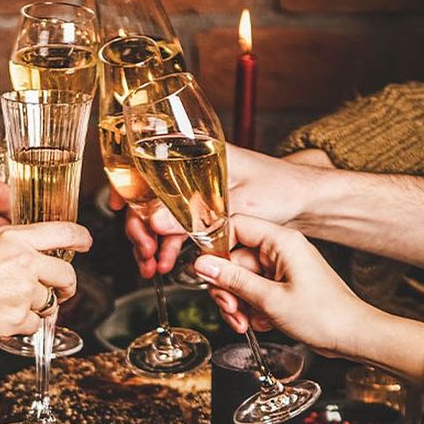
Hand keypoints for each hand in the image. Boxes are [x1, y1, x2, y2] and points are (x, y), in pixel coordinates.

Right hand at [0, 221, 90, 346]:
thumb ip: (5, 239)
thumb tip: (26, 245)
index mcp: (13, 238)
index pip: (64, 232)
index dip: (82, 238)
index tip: (87, 243)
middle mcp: (22, 263)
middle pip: (67, 275)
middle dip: (67, 285)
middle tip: (61, 290)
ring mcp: (21, 292)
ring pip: (49, 303)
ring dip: (37, 307)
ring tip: (11, 304)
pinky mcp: (14, 319)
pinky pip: (33, 325)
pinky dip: (22, 325)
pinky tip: (0, 318)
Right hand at [123, 144, 331, 278]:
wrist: (308, 203)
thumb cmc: (281, 190)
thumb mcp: (236, 204)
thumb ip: (195, 216)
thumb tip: (155, 223)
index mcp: (199, 155)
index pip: (148, 164)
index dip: (126, 185)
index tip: (115, 208)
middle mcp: (194, 170)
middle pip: (150, 197)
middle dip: (141, 229)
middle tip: (145, 253)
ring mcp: (199, 192)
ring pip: (162, 217)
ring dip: (154, 243)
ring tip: (153, 267)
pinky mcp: (206, 210)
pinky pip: (178, 228)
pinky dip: (170, 246)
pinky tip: (166, 263)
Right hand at [192, 215, 423, 383]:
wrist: (352, 336)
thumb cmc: (323, 315)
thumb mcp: (270, 299)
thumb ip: (233, 279)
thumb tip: (202, 264)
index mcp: (280, 241)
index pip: (235, 226)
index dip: (215, 246)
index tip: (206, 270)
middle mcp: (280, 249)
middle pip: (234, 259)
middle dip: (227, 288)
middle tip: (232, 309)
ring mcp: (282, 267)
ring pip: (241, 279)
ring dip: (238, 303)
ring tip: (246, 323)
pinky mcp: (283, 285)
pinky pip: (254, 291)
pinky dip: (252, 308)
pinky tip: (261, 323)